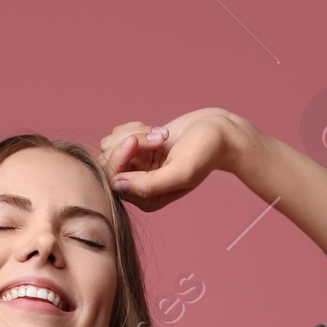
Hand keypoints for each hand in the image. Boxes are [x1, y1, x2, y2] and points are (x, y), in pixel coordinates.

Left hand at [97, 109, 250, 211]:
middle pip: (107, 162)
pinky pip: (119, 133)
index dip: (119, 158)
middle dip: (129, 143)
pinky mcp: (137, 147)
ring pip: (112, 144)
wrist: (219, 130)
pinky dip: (138, 127)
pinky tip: (159, 133)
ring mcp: (137, 165)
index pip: (112, 181)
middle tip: (156, 138)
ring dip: (137, 133)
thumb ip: (149, 185)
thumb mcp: (181, 172)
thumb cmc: (205, 153)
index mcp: (146, 200)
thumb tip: (115, 185)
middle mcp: (138, 185)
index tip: (136, 142)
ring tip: (162, 136)